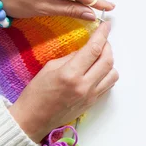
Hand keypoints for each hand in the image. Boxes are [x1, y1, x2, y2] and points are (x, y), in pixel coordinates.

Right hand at [9, 22, 117, 142]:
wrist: (32, 120)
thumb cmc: (36, 93)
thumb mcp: (50, 68)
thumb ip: (72, 57)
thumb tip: (87, 49)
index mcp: (70, 74)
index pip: (94, 49)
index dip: (102, 34)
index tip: (106, 25)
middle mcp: (84, 85)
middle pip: (108, 60)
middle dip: (108, 46)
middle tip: (102, 40)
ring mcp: (90, 95)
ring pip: (113, 73)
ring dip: (109, 61)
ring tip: (100, 56)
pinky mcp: (92, 103)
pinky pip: (108, 85)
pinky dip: (107, 74)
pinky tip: (98, 70)